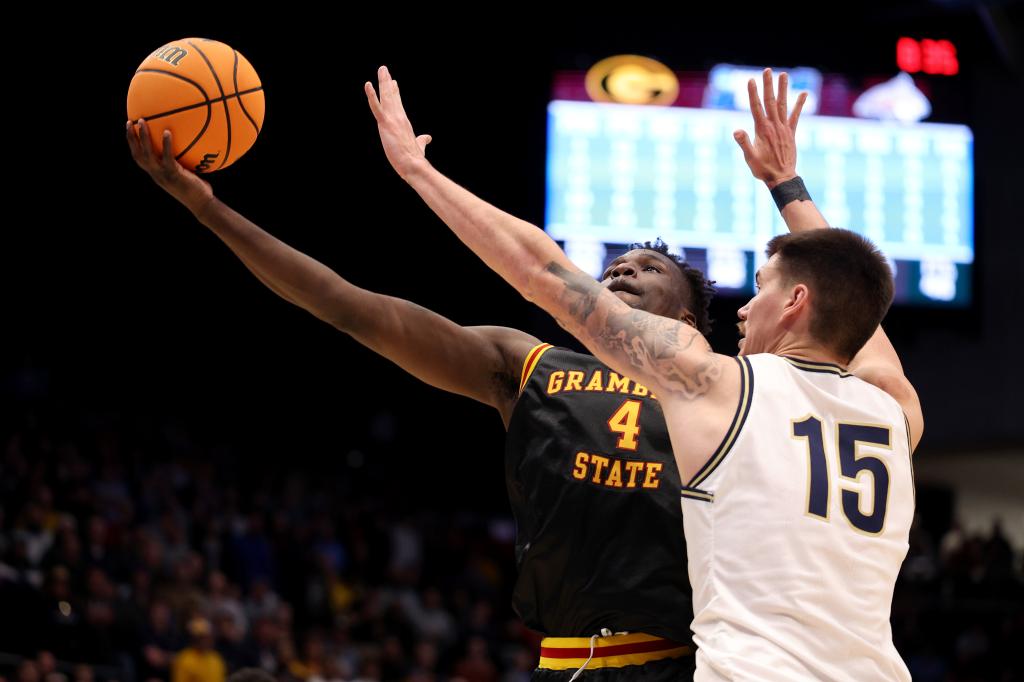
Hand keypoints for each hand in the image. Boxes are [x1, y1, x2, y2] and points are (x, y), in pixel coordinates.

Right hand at [126, 119, 213, 216]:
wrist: (202, 205)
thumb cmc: (198, 190)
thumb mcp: (186, 175)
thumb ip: (183, 163)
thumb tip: (190, 146)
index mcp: (156, 174)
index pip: (139, 158)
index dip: (132, 145)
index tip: (130, 130)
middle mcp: (156, 174)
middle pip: (137, 154)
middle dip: (131, 138)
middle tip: (129, 122)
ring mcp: (163, 175)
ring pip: (147, 154)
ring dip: (143, 137)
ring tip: (142, 121)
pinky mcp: (174, 174)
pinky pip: (167, 157)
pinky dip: (166, 144)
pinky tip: (167, 132)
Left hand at [364, 65, 432, 179]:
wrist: (414, 165)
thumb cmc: (415, 158)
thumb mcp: (419, 146)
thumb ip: (422, 140)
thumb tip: (428, 137)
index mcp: (404, 122)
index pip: (398, 103)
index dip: (395, 92)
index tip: (393, 82)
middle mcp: (399, 117)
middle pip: (392, 96)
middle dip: (387, 82)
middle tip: (383, 69)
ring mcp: (392, 120)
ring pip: (386, 98)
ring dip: (383, 82)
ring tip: (381, 70)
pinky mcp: (386, 124)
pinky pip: (377, 107)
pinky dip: (372, 96)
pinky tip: (368, 85)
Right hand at [733, 68, 807, 188]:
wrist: (782, 178)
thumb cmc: (763, 169)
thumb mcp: (750, 158)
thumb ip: (744, 143)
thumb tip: (736, 130)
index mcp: (762, 130)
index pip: (756, 107)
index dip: (753, 93)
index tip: (751, 80)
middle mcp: (774, 126)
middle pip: (770, 101)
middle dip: (768, 85)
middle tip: (767, 70)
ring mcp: (784, 128)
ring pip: (783, 104)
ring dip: (783, 89)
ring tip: (784, 74)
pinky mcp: (791, 133)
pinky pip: (795, 116)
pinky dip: (799, 104)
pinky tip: (803, 93)